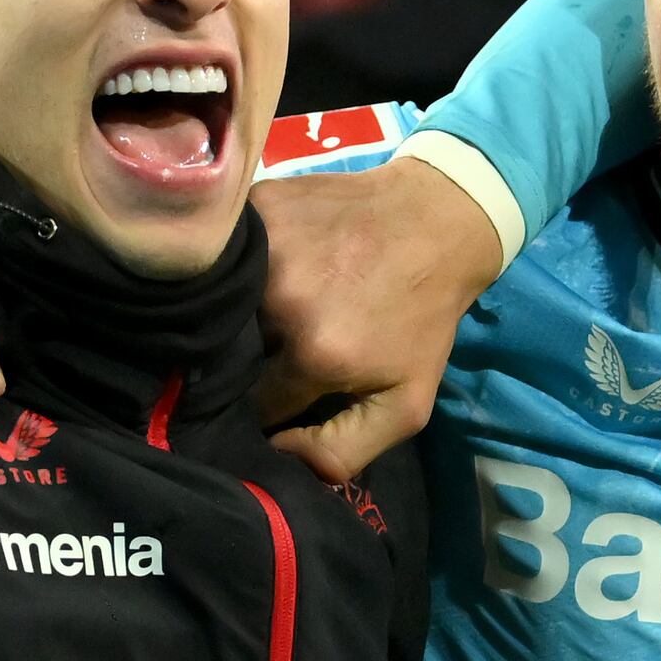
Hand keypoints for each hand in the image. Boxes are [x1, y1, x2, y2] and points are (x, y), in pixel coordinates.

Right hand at [256, 162, 499, 481]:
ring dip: (239, 311)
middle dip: (248, 359)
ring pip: (223, 300)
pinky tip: (270, 263)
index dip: (265, 407)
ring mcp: (262, 245)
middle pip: (232, 351)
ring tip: (273, 305)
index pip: (254, 404)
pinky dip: (239, 263)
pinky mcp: (256, 205)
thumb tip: (276, 456)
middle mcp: (278, 299)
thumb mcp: (405, 403)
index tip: (280, 396)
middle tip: (278, 347)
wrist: (437, 221)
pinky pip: (225, 250)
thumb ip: (341, 450)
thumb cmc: (421, 319)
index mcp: (313, 354)